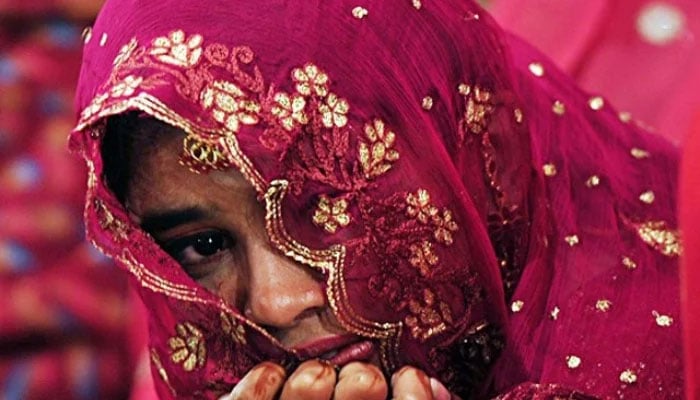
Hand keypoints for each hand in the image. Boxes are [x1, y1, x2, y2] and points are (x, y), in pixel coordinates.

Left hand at [219, 360, 455, 399]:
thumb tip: (430, 386)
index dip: (413, 392)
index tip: (408, 377)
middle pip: (362, 386)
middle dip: (363, 381)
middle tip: (361, 383)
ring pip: (310, 384)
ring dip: (315, 378)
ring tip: (318, 384)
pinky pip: (259, 388)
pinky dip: (268, 378)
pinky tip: (277, 383)